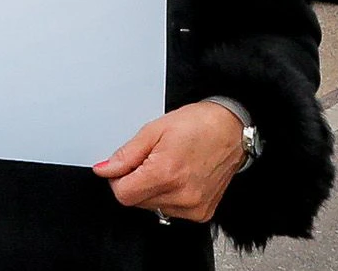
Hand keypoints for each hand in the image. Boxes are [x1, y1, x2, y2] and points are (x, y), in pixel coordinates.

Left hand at [94, 101, 247, 222]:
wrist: (232, 130)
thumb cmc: (198, 125)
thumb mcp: (153, 130)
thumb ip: (126, 155)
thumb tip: (105, 170)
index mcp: (166, 174)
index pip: (123, 194)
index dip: (117, 179)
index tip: (123, 167)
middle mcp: (182, 195)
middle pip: (136, 202)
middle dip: (135, 182)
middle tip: (150, 160)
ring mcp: (194, 207)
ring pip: (153, 207)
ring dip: (152, 190)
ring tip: (168, 166)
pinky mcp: (203, 213)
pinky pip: (171, 211)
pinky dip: (169, 196)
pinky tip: (179, 178)